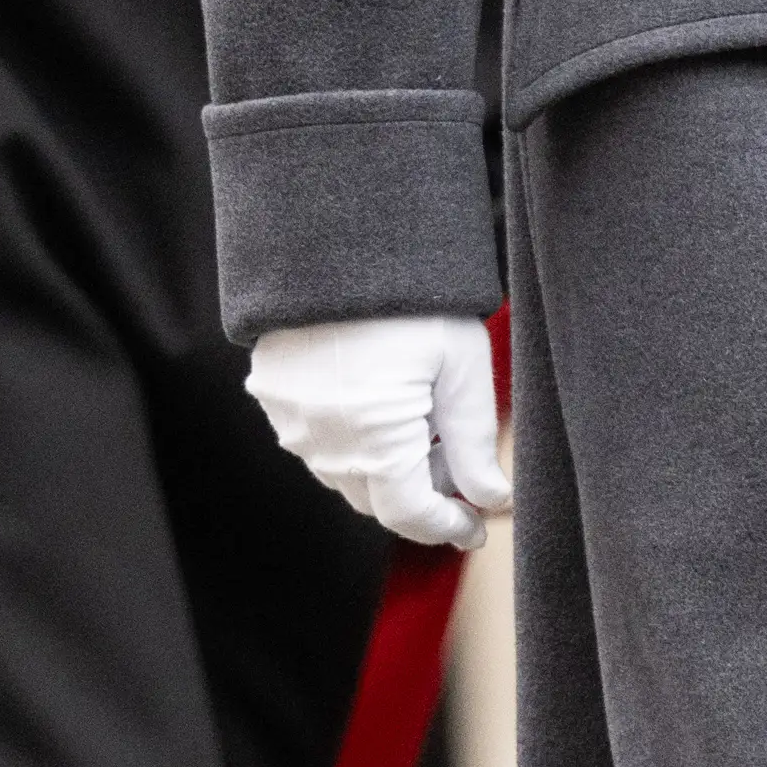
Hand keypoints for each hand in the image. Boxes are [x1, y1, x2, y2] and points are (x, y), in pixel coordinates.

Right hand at [247, 315, 509, 549]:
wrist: (333, 238)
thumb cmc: (409, 297)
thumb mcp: (461, 364)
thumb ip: (475, 441)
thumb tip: (493, 500)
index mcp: (374, 442)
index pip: (410, 516)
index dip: (447, 527)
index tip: (475, 527)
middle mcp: (323, 444)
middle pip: (377, 500)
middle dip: (422, 495)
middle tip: (461, 470)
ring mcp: (291, 421)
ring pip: (345, 473)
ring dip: (385, 468)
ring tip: (425, 425)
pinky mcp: (273, 395)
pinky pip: (316, 440)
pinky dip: (352, 440)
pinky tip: (383, 401)